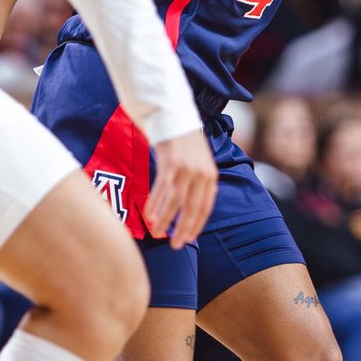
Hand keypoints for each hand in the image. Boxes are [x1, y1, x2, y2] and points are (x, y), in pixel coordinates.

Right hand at [146, 131, 216, 247]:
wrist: (174, 115)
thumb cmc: (185, 142)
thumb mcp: (200, 162)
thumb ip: (200, 183)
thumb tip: (194, 207)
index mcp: (211, 176)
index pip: (205, 207)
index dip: (196, 225)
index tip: (188, 239)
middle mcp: (201, 174)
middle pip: (191, 208)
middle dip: (182, 229)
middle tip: (175, 245)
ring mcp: (185, 168)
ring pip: (175, 202)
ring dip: (165, 219)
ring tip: (158, 232)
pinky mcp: (170, 163)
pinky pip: (161, 189)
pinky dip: (155, 204)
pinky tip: (149, 215)